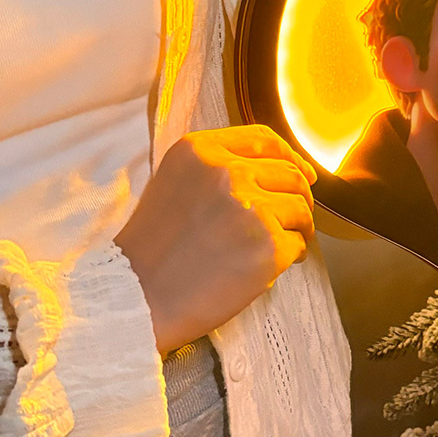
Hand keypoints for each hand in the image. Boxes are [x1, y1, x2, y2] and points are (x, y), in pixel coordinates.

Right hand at [115, 125, 316, 354]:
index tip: (304, 172)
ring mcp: (251, 209)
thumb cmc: (156, 246)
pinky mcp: (267, 247)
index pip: (264, 140)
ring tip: (283, 242)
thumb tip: (293, 168)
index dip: (291, 156)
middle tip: (292, 218)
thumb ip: (222, 167)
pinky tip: (275, 263)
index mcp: (202, 150)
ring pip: (300, 208)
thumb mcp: (177, 182)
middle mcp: (229, 173)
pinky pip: (298, 243)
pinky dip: (294, 254)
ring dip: (299, 226)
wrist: (134, 296)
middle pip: (290, 174)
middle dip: (298, 197)